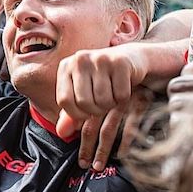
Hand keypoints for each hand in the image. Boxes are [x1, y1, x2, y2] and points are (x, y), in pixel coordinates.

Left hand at [55, 44, 147, 169]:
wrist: (130, 59)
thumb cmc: (101, 79)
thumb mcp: (83, 92)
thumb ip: (70, 112)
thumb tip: (61, 133)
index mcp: (66, 67)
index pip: (64, 100)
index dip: (76, 114)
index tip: (85, 114)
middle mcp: (80, 60)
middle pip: (84, 102)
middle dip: (96, 110)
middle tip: (102, 104)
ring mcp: (100, 59)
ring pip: (104, 100)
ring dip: (110, 104)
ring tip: (111, 94)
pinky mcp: (120, 62)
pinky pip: (121, 95)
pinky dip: (123, 98)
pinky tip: (122, 87)